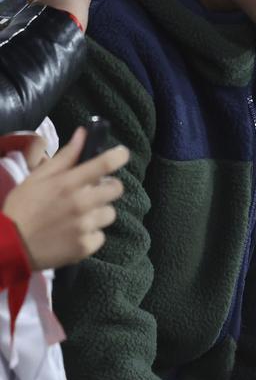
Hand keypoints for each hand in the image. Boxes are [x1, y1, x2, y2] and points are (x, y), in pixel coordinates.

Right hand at [3, 127, 127, 269]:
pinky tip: (72, 233)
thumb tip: (84, 133)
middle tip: (92, 191)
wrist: (10, 245)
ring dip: (97, 212)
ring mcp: (85, 226)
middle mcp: (81, 203)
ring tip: (77, 216)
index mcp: (68, 183)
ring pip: (109, 213)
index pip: (104, 164)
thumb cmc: (22, 207)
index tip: (122, 153)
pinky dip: (90, 234)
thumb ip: (65, 156)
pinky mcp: (87, 246)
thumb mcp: (37, 177)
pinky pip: (100, 235)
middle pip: (116, 189)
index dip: (118, 156)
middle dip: (107, 188)